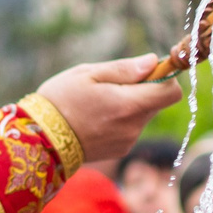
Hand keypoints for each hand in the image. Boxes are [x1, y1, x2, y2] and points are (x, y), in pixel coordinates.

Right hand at [35, 59, 180, 164]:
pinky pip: (133, 128)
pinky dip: (123, 118)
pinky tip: (98, 116)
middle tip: (115, 83)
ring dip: (133, 104)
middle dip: (145, 89)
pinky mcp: (121, 150)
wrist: (40, 139)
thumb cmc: (61, 99)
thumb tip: (153, 62)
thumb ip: (125, 69)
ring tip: (102, 101)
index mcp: (128, 105)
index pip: (171, 92)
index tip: (147, 69)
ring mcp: (128, 141)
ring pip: (145, 114)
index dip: (165, 76)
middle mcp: (133, 126)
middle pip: (158, 102)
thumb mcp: (88, 74)